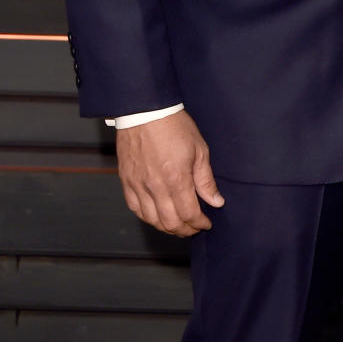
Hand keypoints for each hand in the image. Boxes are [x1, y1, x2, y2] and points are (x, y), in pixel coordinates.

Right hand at [116, 111, 223, 234]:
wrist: (144, 111)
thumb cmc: (174, 126)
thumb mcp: (199, 150)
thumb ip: (206, 180)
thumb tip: (216, 201)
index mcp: (176, 179)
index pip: (189, 214)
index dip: (200, 223)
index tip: (206, 223)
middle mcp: (155, 186)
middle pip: (170, 222)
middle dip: (185, 230)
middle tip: (194, 228)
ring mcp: (138, 185)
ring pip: (151, 220)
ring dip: (167, 227)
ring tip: (178, 225)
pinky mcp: (126, 181)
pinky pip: (135, 208)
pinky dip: (148, 217)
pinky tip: (157, 215)